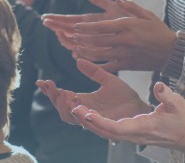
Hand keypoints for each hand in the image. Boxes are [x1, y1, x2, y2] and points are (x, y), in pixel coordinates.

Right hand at [36, 59, 151, 126]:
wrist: (141, 108)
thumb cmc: (126, 97)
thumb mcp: (108, 79)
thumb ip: (93, 71)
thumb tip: (77, 60)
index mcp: (85, 101)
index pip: (63, 97)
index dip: (51, 91)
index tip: (42, 81)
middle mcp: (86, 111)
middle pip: (62, 109)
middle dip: (53, 98)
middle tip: (50, 86)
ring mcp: (92, 119)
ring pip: (70, 117)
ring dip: (63, 106)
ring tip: (62, 93)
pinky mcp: (101, 125)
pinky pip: (86, 122)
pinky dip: (78, 114)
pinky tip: (76, 104)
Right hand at [42, 0, 128, 51]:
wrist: (151, 39)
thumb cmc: (134, 22)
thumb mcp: (116, 9)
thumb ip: (100, 0)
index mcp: (94, 22)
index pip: (72, 20)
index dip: (59, 19)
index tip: (46, 18)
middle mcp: (93, 33)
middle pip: (71, 32)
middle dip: (58, 27)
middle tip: (47, 23)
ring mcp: (98, 44)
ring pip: (77, 44)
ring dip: (66, 39)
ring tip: (59, 33)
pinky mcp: (106, 55)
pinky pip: (91, 56)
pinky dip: (81, 54)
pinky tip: (75, 51)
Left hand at [53, 0, 177, 72]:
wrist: (171, 52)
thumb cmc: (158, 30)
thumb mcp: (146, 14)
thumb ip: (130, 6)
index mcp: (128, 26)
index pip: (101, 26)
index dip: (86, 27)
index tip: (75, 26)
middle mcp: (124, 40)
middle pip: (97, 40)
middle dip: (82, 38)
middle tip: (71, 36)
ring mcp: (125, 54)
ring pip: (99, 54)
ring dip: (85, 51)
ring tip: (75, 48)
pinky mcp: (127, 65)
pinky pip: (108, 66)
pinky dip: (96, 65)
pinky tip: (87, 63)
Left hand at [75, 81, 184, 155]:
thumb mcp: (178, 104)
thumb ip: (166, 95)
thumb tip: (158, 85)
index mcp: (143, 127)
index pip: (117, 128)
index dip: (100, 122)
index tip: (87, 113)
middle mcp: (135, 135)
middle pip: (106, 132)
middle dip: (88, 121)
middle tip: (72, 108)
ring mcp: (133, 136)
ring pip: (106, 132)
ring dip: (90, 122)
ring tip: (75, 109)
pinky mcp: (133, 133)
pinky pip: (111, 130)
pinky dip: (98, 123)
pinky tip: (89, 114)